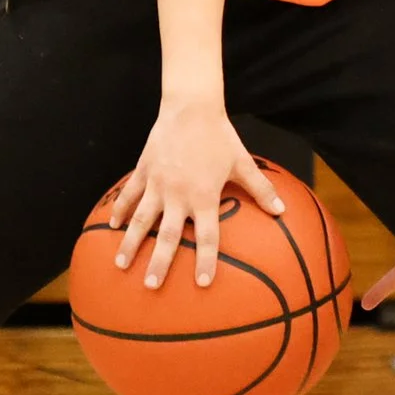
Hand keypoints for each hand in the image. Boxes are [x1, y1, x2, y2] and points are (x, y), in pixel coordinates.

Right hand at [107, 102, 285, 288]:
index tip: (202, 284)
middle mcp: (179, 194)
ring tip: (121, 265)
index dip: (206, 261)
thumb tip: (282, 210)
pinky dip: (119, 210)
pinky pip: (128, 195)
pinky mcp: (144, 170)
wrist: (191, 107)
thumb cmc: (220, 137)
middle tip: (151, 287)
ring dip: (131, 244)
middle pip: (169, 236)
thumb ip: (261, 189)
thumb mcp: (242, 163)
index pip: (208, 236)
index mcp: (205, 196)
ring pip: (141, 219)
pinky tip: (112, 227)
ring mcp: (158, 183)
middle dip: (160, 263)